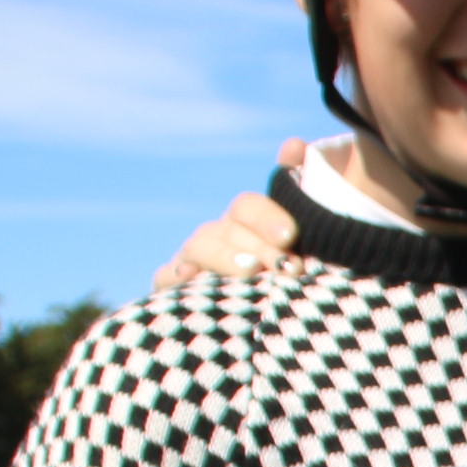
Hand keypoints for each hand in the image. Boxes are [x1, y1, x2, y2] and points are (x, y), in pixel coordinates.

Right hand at [149, 138, 314, 291]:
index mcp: (246, 224)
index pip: (248, 207)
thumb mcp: (300, 243)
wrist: (264, 323)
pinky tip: (189, 276)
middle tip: (287, 268)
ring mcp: (191, 260)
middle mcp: (217, 237)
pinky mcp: (172, 287)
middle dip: (259, 247)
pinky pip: (166, 278)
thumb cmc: (286, 278)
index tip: (291, 236)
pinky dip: (175, 275)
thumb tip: (294, 143)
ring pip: (200, 247)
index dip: (268, 217)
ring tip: (251, 272)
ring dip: (225, 257)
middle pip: (228, 229)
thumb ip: (301, 191)